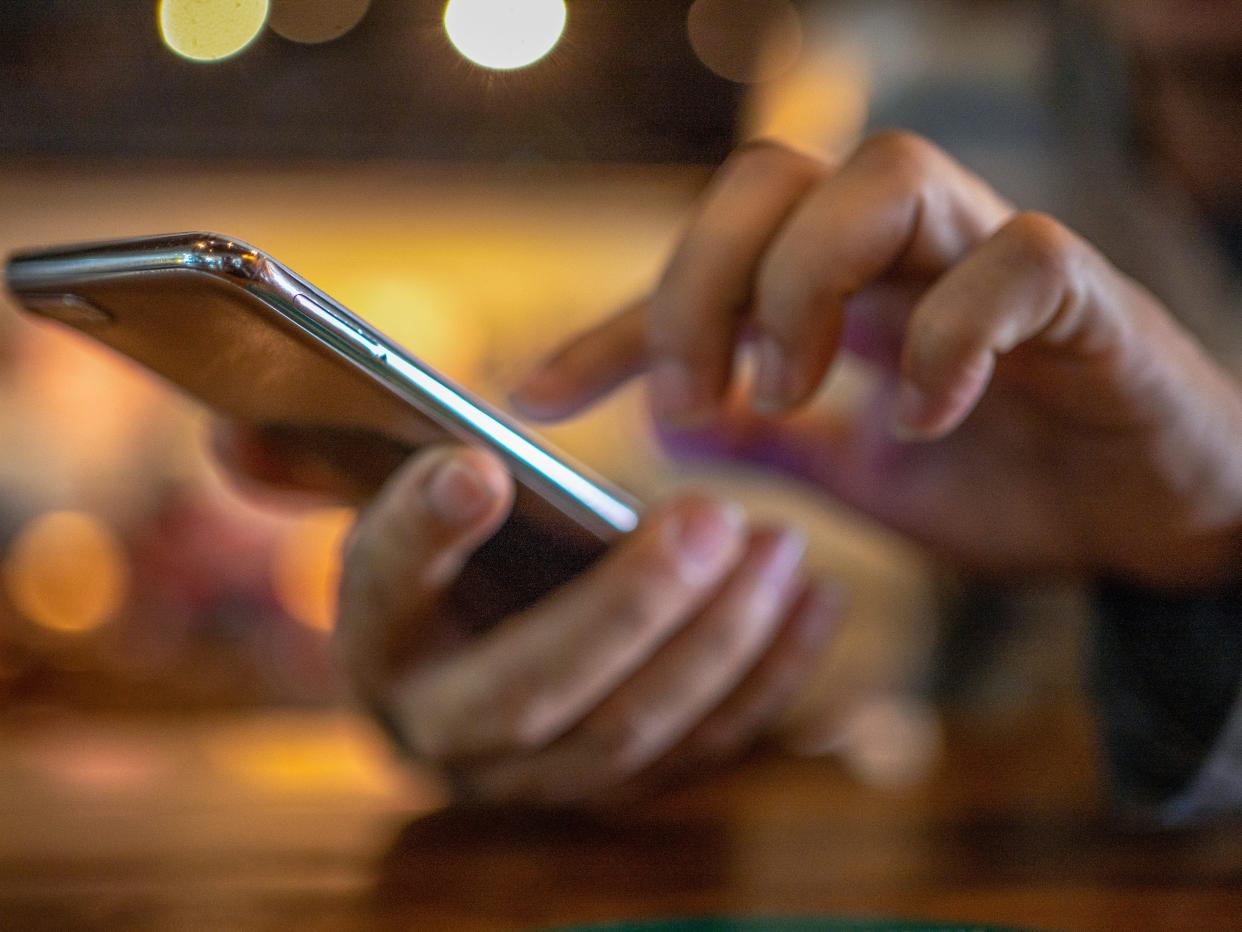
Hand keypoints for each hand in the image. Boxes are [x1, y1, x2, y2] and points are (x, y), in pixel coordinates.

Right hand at [214, 427, 839, 804]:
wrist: (488, 672)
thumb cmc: (444, 580)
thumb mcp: (384, 518)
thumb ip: (327, 472)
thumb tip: (235, 438)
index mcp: (381, 650)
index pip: (386, 591)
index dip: (422, 532)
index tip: (476, 461)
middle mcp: (454, 736)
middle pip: (542, 689)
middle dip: (632, 610)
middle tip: (711, 520)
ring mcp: (547, 777)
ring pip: (639, 731)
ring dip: (720, 643)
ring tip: (781, 548)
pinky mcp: (626, 787)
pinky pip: (705, 750)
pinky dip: (768, 681)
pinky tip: (816, 603)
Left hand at [513, 133, 1241, 587]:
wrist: (1150, 523)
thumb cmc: (1012, 483)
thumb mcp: (858, 478)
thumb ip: (773, 444)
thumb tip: (671, 424)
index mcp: (843, 288)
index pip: (703, 265)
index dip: (609, 325)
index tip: (535, 396)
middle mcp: (908, 248)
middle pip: (772, 174)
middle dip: (703, 284)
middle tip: (693, 402)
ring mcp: (996, 255)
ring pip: (883, 174)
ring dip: (804, 289)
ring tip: (786, 396)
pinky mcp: (1085, 293)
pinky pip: (1014, 261)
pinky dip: (946, 339)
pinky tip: (921, 420)